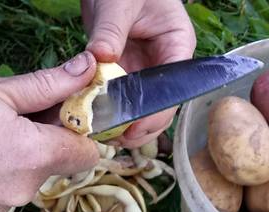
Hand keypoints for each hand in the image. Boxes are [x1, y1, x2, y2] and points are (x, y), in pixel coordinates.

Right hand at [0, 52, 99, 211]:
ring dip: (17, 154)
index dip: (80, 128)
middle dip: (44, 137)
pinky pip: (2, 189)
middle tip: (12, 109)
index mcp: (34, 157)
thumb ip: (47, 85)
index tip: (61, 108)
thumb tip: (86, 69)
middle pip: (55, 163)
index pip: (87, 152)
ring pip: (27, 176)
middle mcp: (23, 191)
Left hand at [82, 0, 195, 147]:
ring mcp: (143, 69)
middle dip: (140, 127)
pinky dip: (106, 110)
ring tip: (102, 137)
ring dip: (122, 123)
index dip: (155, 114)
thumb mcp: (119, 3)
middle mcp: (163, 63)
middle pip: (159, 106)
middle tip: (114, 140)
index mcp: (176, 46)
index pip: (173, 89)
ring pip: (138, 107)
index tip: (133, 130)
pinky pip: (117, 96)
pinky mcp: (122, 70)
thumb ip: (111, 30)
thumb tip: (100, 57)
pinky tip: (92, 122)